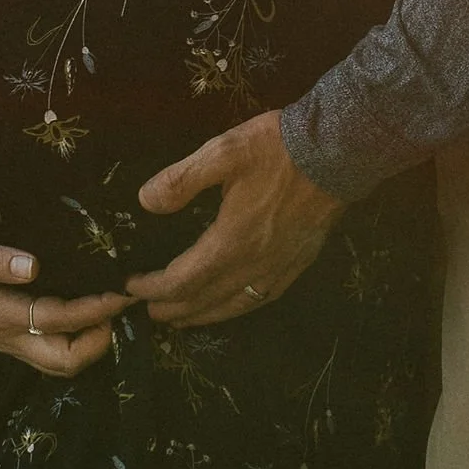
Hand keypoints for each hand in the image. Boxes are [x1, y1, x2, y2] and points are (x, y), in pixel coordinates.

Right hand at [0, 223, 129, 375]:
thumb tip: (35, 266)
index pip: (57, 319)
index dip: (94, 310)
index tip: (122, 293)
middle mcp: (4, 335)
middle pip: (61, 361)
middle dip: (98, 343)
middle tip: (120, 309)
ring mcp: (3, 339)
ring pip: (55, 361)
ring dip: (88, 345)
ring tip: (109, 312)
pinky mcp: (2, 334)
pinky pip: (45, 350)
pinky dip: (73, 340)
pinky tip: (85, 314)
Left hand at [126, 110, 342, 327]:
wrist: (338, 151)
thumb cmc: (278, 149)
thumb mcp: (224, 151)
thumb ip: (182, 179)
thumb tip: (145, 202)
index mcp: (231, 241)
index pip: (182, 280)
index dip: (153, 288)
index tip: (130, 287)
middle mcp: (254, 264)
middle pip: (205, 300)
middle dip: (172, 308)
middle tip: (147, 311)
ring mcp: (279, 267)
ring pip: (233, 305)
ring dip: (202, 315)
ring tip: (181, 319)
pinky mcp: (298, 263)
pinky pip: (261, 298)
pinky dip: (237, 309)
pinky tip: (232, 305)